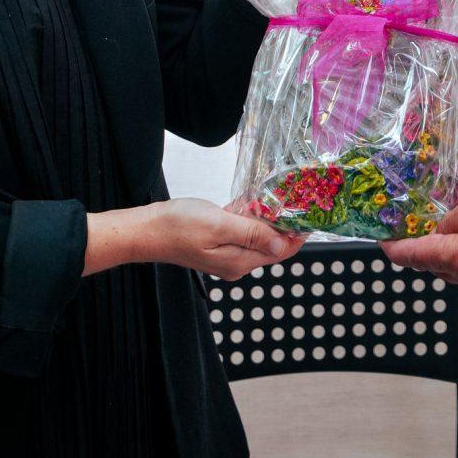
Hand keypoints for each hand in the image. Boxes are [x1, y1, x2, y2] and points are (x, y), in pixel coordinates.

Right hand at [94, 199, 302, 279]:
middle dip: (285, 223)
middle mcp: (237, 262)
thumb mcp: (219, 225)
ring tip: (281, 195)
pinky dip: (249, 216)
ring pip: (258, 235)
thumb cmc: (177, 227)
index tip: (311, 212)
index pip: (281, 251)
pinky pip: (242, 230)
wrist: (146, 230)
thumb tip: (284, 243)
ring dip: (267, 217)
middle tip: (298, 197)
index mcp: (240, 262)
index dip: (298, 233)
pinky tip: (253, 201)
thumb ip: (252, 234)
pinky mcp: (218, 243)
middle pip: (272, 243)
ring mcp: (227, 254)